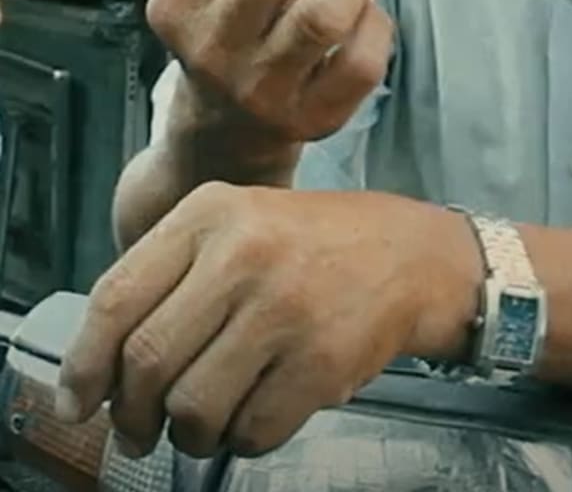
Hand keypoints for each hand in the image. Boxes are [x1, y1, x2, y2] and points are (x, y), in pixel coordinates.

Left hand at [57, 183, 481, 457]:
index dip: (83, 365)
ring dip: (191, 433)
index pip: (116, 300)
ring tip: (210, 419)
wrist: (415, 255)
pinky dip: (246, 437)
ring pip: (192, 407)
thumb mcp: (242, 223)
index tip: (77, 402)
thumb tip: (98, 368)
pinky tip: (262, 409)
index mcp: (213, 213)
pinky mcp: (321, 358)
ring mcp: (285, 307)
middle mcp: (245, 253)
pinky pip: (251, 430)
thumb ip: (174, 275)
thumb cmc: (319, 244)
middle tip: (141, 428)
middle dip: (133, 413)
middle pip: (146, 362)